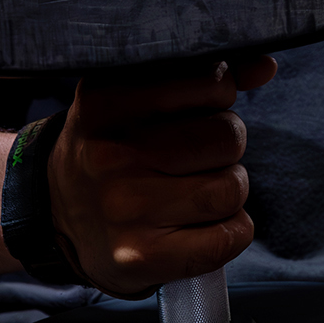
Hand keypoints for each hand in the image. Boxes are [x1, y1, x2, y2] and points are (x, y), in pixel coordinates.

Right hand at [47, 55, 275, 297]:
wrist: (57, 213)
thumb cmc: (111, 145)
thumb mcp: (133, 96)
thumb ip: (199, 76)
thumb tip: (266, 66)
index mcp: (105, 102)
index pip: (211, 83)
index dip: (219, 94)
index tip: (200, 106)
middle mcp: (111, 154)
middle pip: (227, 138)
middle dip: (227, 143)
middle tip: (199, 153)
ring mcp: (126, 209)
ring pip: (231, 188)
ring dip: (229, 187)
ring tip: (198, 186)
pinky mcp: (142, 257)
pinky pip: (228, 237)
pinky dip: (232, 229)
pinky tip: (203, 223)